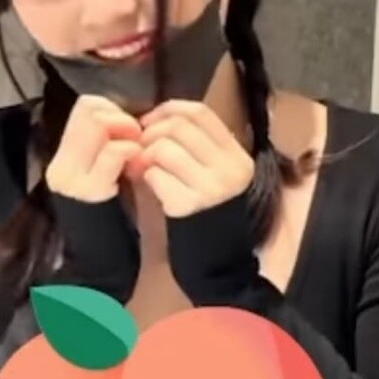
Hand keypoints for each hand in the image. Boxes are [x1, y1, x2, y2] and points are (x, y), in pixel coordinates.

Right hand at [43, 96, 142, 303]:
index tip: (131, 131)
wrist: (95, 272)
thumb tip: (125, 128)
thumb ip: (105, 158)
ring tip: (139, 153)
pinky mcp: (89, 190)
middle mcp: (62, 164)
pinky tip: (140, 168)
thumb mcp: (101, 186)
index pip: (83, 108)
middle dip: (120, 116)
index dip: (112, 111)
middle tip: (137, 139)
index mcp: (63, 161)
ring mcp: (73, 176)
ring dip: (128, 133)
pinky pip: (114, 153)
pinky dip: (132, 153)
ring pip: (99, 124)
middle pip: (89, 109)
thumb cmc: (106, 232)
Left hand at [136, 100, 257, 303]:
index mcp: (237, 157)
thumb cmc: (211, 221)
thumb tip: (160, 120)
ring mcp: (212, 187)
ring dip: (145, 156)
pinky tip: (148, 187)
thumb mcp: (216, 179)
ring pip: (164, 148)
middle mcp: (230, 168)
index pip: (201, 112)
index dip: (169, 110)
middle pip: (179, 127)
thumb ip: (199, 151)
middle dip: (151, 133)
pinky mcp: (191, 206)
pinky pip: (157, 176)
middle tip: (140, 148)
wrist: (220, 268)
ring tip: (141, 168)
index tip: (150, 121)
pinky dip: (146, 177)